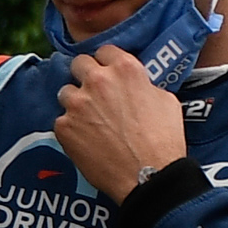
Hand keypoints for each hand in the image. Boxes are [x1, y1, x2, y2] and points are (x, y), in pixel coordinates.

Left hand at [54, 44, 190, 207]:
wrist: (149, 176)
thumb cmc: (163, 140)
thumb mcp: (165, 100)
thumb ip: (143, 84)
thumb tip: (135, 85)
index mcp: (125, 69)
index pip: (104, 51)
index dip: (106, 63)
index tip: (107, 73)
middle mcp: (97, 80)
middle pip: (79, 64)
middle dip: (85, 77)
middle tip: (94, 94)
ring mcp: (77, 103)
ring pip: (66, 92)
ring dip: (75, 103)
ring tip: (89, 121)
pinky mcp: (64, 127)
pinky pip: (62, 121)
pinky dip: (71, 129)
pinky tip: (86, 141)